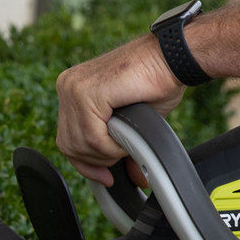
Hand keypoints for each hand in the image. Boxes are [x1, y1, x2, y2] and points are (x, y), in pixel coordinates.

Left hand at [55, 37, 185, 185]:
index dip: (85, 165)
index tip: (106, 178)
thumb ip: (120, 148)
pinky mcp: (86, 92)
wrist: (172, 59)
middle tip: (123, 158)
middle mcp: (67, 85)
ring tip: (129, 140)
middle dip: (98, 160)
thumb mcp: (132, 124)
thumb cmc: (157, 83)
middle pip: (69, 145)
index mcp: (72, 89)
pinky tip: (127, 134)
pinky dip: (111, 145)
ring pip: (81, 144)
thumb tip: (128, 179)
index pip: (66, 139)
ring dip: (108, 153)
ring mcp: (73, 87)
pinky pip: (92, 137)